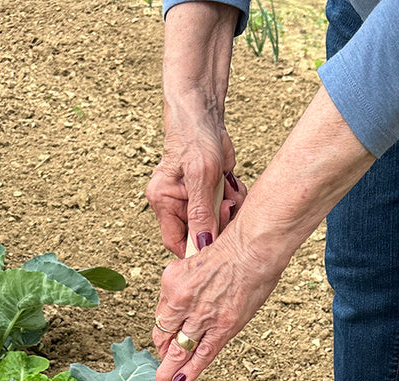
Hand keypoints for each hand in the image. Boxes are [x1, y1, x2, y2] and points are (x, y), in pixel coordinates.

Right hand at [146, 130, 246, 258]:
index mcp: (164, 202)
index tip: (216, 245)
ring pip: (217, 223)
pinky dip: (234, 199)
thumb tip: (202, 245)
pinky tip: (232, 185)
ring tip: (230, 191)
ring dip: (230, 210)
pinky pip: (226, 208)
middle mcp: (176, 204)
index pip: (177, 242)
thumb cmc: (194, 137)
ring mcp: (195, 200)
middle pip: (201, 235)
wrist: (204, 113)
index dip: (197, 249)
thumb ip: (201, 213)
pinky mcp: (211, 194)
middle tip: (229, 206)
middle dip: (219, 224)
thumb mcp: (199, 176)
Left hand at [151, 225, 285, 380]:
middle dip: (162, 355)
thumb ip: (190, 285)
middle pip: (165, 335)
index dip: (162, 332)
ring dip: (169, 369)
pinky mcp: (222, 327)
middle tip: (158, 372)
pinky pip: (202, 354)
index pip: (162, 315)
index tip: (162, 343)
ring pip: (179, 349)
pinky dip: (190, 370)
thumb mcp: (197, 262)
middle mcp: (182, 299)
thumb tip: (192, 304)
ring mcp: (201, 315)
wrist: (253, 246)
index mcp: (172, 280)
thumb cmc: (233, 249)